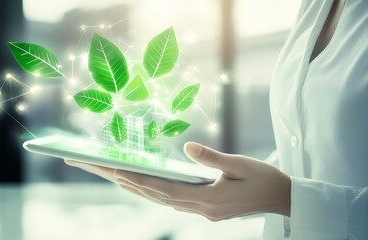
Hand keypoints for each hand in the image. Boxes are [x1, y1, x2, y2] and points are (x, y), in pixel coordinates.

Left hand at [65, 142, 290, 220]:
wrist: (280, 198)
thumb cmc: (264, 180)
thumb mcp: (241, 165)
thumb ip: (212, 157)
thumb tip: (186, 146)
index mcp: (207, 200)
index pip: (163, 189)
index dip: (138, 180)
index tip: (113, 169)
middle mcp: (198, 209)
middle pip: (153, 194)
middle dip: (124, 180)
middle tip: (98, 167)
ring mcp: (199, 211)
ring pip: (158, 198)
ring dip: (134, 186)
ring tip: (108, 173)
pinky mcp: (202, 208)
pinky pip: (169, 199)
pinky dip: (150, 190)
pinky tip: (139, 182)